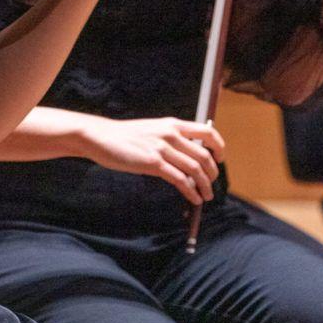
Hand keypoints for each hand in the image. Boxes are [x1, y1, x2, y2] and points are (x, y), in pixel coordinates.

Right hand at [84, 115, 223, 203]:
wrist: (102, 137)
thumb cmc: (125, 136)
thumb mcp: (153, 130)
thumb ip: (171, 138)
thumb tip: (188, 156)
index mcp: (173, 124)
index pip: (207, 132)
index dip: (219, 147)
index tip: (220, 159)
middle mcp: (171, 134)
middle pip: (204, 155)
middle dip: (213, 173)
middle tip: (212, 183)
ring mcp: (162, 148)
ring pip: (195, 169)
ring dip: (205, 186)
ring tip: (206, 196)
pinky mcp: (153, 163)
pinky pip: (180, 180)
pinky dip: (191, 191)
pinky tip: (194, 198)